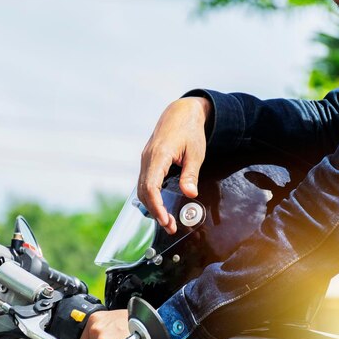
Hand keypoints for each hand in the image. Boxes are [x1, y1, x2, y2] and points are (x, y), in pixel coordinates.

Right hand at [138, 97, 211, 233]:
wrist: (181, 112)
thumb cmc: (189, 130)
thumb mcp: (196, 153)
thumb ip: (191, 174)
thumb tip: (190, 193)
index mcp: (159, 155)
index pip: (151, 186)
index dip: (157, 206)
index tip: (165, 220)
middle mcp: (148, 158)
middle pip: (144, 192)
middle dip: (155, 211)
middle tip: (169, 226)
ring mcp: (146, 160)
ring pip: (142, 189)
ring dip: (153, 206)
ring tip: (167, 221)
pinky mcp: (148, 162)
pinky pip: (145, 183)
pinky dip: (152, 197)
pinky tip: (161, 206)